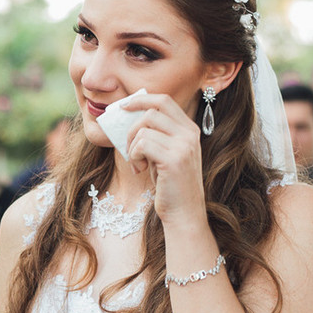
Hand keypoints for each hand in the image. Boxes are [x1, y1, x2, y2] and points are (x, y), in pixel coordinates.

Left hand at [115, 92, 205, 226]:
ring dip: (132, 146)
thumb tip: (129, 115)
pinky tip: (139, 170)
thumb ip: (155, 135)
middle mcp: (189, 134)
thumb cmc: (169, 185)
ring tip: (137, 164)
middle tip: (128, 147)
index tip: (123, 106)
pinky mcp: (173, 159)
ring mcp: (183, 146)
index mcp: (189, 129)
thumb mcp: (164, 153)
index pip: (164, 100)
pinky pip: (142, 145)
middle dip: (132, 126)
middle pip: (151, 110)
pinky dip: (134, 157)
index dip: (141, 99)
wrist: (184, 213)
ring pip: (144, 128)